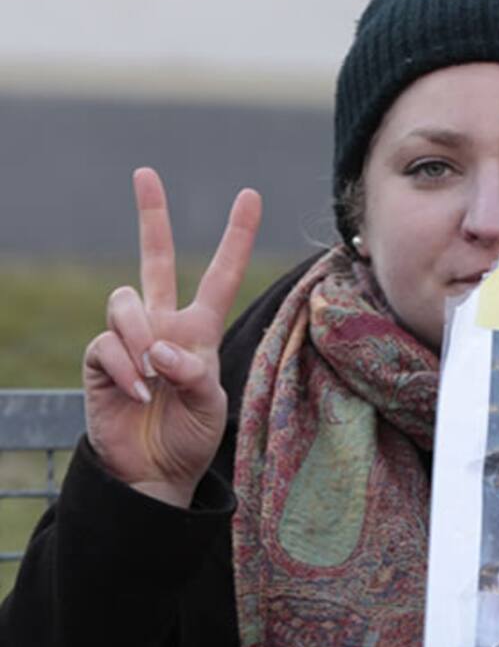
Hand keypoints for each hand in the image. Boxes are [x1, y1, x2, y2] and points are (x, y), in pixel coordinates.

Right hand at [83, 167, 260, 506]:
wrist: (154, 472)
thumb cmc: (190, 436)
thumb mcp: (212, 403)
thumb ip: (195, 371)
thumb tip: (159, 346)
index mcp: (199, 330)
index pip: (220, 275)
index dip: (236, 237)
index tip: (251, 195)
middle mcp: (163, 326)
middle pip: (154, 259)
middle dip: (151, 216)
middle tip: (146, 174)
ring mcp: (129, 340)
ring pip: (125, 300)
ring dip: (140, 336)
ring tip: (153, 377)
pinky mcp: (100, 361)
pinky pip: (107, 344)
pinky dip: (126, 367)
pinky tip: (141, 394)